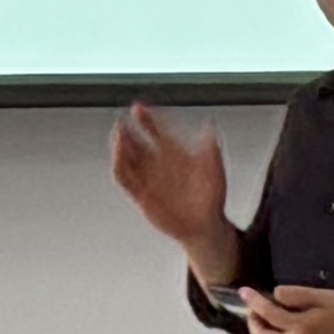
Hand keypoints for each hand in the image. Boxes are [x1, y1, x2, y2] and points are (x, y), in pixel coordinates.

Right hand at [110, 100, 230, 259]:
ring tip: (118, 138)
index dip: (147, 119)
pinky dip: (119, 168)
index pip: (156, 130)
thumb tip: (210, 127)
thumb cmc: (212, 197)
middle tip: (121, 122)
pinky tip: (117, 160)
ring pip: (127, 159)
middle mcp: (158, 164)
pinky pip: (124, 181)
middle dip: (128, 131)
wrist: (205, 226)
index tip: (138, 107)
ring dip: (120, 147)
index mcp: (175, 153)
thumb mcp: (215, 171)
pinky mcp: (140, 195)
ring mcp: (148, 179)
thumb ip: (211, 150)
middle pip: (137, 142)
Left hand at [244, 285, 333, 333]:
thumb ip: (298, 295)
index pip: (268, 314)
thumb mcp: (325, 298)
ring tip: (264, 322)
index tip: (244, 292)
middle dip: (253, 323)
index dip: (254, 302)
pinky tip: (279, 333)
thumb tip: (275, 295)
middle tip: (253, 310)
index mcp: (299, 328)